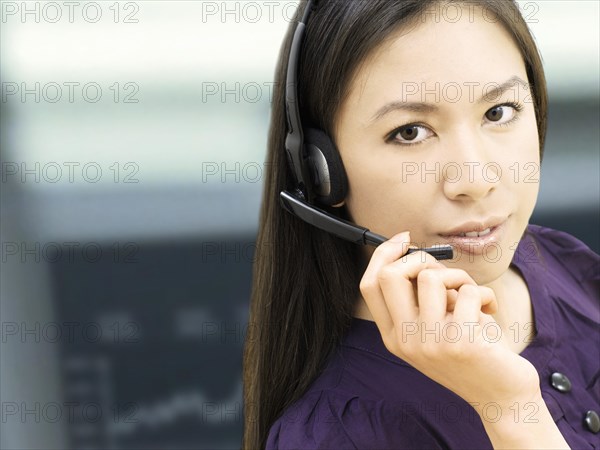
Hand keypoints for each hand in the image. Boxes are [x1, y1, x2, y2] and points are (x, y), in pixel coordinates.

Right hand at [359, 231, 540, 410]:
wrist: (501, 396)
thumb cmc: (470, 353)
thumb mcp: (432, 330)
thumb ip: (417, 299)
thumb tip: (415, 253)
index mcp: (393, 336)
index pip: (369, 285)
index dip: (383, 254)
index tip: (403, 240)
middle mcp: (406, 340)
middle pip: (390, 275)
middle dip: (418, 259)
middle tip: (442, 270)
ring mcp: (431, 342)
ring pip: (432, 277)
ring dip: (459, 278)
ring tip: (471, 296)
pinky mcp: (462, 342)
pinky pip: (469, 291)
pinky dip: (485, 295)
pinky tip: (489, 313)